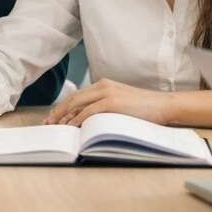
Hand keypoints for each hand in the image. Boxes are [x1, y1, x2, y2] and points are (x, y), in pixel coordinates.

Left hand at [43, 79, 172, 126]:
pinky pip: (88, 112)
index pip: (77, 95)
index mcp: (104, 84)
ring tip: (55, 127)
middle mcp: (103, 85)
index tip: (53, 117)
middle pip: (72, 98)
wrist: (164, 105)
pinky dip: (77, 119)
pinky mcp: (112, 102)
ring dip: (64, 116)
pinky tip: (70, 127)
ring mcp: (107, 93)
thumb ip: (105, 106)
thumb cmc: (145, 108)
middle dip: (58, 111)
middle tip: (48, 123)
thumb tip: (86, 120)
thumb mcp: (121, 104)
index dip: (62, 106)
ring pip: (77, 104)